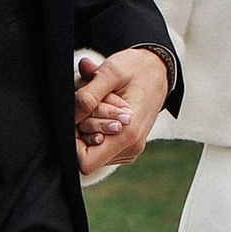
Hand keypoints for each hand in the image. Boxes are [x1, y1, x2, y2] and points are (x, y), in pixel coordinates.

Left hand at [75, 45, 170, 177]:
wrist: (158, 69)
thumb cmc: (136, 68)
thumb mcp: (111, 72)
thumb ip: (89, 95)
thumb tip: (71, 117)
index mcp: (129, 134)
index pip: (86, 163)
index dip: (74, 144)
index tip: (76, 119)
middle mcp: (130, 148)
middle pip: (88, 154)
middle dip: (83, 127)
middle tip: (94, 101)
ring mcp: (130, 149)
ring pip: (94, 149)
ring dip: (90, 126)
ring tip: (102, 102)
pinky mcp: (127, 145)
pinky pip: (102, 145)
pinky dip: (98, 127)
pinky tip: (106, 109)